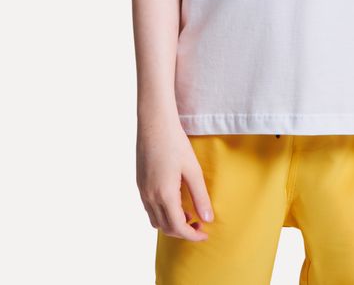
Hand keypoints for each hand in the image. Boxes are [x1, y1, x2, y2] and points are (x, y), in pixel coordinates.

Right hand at [136, 117, 214, 240]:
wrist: (154, 123)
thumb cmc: (175, 143)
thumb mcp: (193, 170)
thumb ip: (200, 196)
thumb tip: (208, 218)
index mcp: (164, 195)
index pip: (178, 228)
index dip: (193, 235)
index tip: (205, 233)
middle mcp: (150, 197)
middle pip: (166, 228)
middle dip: (183, 231)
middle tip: (200, 223)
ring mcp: (142, 191)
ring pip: (156, 220)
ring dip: (171, 223)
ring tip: (188, 214)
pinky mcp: (140, 184)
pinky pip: (149, 209)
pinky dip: (162, 213)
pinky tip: (175, 201)